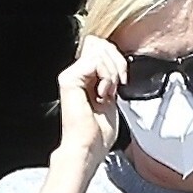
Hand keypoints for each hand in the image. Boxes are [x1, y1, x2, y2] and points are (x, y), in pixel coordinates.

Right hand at [56, 36, 124, 170]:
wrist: (87, 149)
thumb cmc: (98, 134)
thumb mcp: (112, 98)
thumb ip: (111, 77)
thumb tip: (118, 62)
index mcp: (85, 78)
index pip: (101, 48)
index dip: (116, 58)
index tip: (123, 81)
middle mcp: (76, 74)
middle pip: (99, 43)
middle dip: (117, 61)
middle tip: (118, 84)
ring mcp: (71, 75)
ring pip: (98, 49)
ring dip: (112, 71)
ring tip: (108, 92)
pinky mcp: (69, 79)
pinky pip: (95, 61)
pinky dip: (106, 76)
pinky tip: (103, 94)